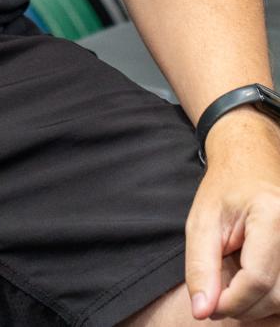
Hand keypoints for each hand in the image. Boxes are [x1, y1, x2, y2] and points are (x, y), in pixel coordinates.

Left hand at [185, 115, 279, 319]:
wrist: (251, 161)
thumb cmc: (225, 187)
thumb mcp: (202, 222)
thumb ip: (200, 267)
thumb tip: (202, 312)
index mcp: (271, 214)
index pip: (257, 279)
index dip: (231, 301)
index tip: (208, 307)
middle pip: (276, 295)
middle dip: (244, 307)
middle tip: (217, 298)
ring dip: (259, 306)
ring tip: (234, 287)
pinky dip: (271, 299)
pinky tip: (251, 287)